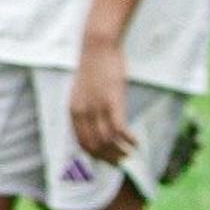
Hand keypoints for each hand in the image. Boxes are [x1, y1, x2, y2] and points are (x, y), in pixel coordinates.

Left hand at [67, 39, 137, 165]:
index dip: (95, 155)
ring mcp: (97, 107)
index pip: (82, 142)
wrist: (97, 47)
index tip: (106, 160)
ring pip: (107, 140)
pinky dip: (128, 140)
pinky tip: (136, 143)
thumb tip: (93, 124)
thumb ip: (84, 109)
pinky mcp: (112, 101)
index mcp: (73, 111)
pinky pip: (120, 129)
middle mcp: (83, 112)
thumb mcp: (82, 92)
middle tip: (120, 162)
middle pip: (94, 145)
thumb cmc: (93, 68)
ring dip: (119, 151)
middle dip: (108, 158)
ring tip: (129, 154)